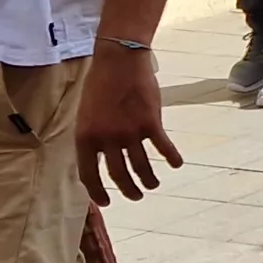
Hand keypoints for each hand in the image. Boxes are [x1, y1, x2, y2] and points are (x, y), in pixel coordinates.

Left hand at [76, 48, 183, 204]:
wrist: (119, 60)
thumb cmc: (100, 84)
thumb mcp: (86, 113)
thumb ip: (92, 137)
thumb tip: (100, 158)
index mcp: (86, 137)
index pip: (89, 175)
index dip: (98, 193)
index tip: (107, 202)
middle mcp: (107, 139)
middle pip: (118, 175)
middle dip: (128, 190)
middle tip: (136, 196)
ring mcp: (130, 133)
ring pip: (141, 167)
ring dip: (148, 180)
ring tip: (153, 185)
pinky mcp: (150, 123)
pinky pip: (163, 148)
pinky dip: (171, 158)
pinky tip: (176, 164)